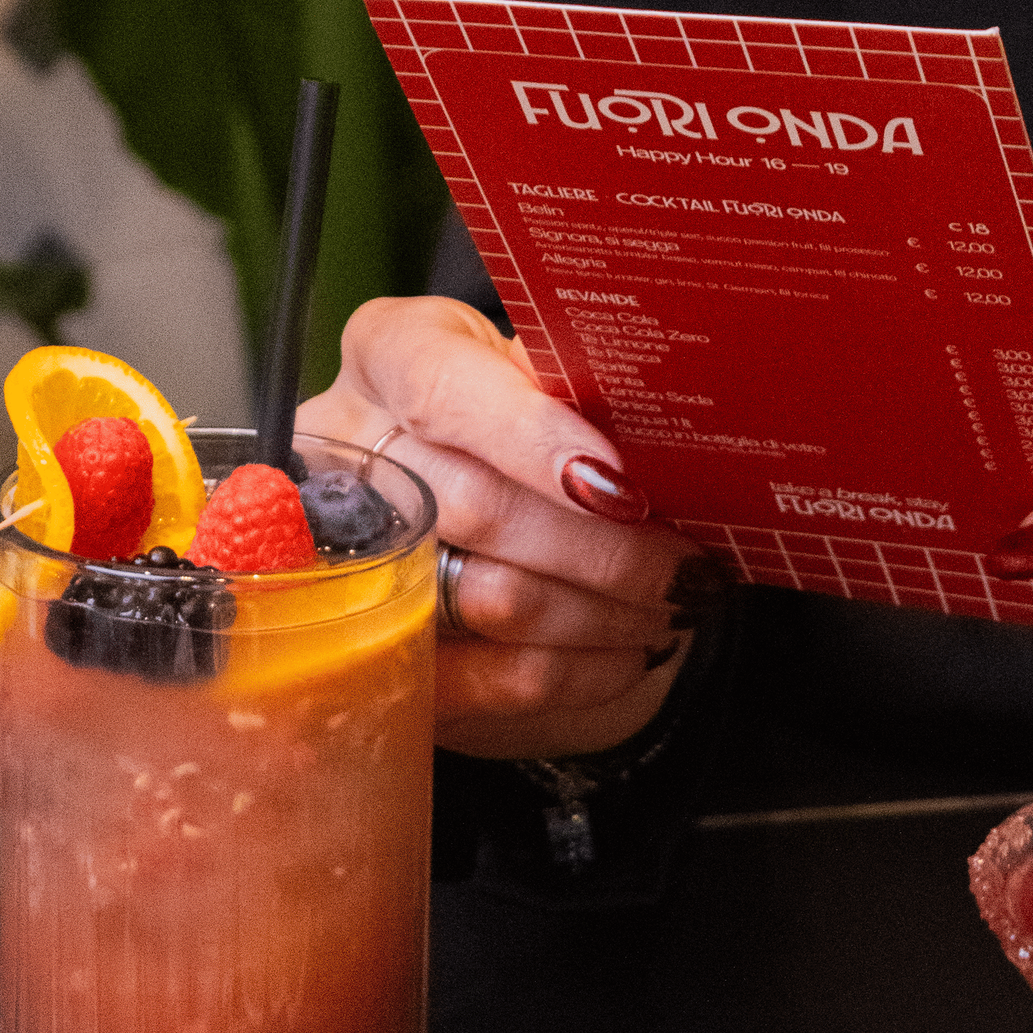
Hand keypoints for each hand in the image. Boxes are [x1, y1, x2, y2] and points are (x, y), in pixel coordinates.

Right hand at [297, 299, 704, 757]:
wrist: (486, 509)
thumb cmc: (533, 424)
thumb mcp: (546, 377)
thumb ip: (581, 392)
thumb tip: (664, 445)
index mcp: (388, 355)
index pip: (439, 389)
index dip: (530, 437)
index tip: (622, 484)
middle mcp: (345, 450)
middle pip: (472, 506)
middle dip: (603, 546)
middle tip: (687, 565)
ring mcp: (349, 558)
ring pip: (489, 595)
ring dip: (602, 611)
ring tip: (671, 604)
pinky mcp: (378, 654)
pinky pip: (486, 676)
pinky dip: (577, 668)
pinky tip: (629, 649)